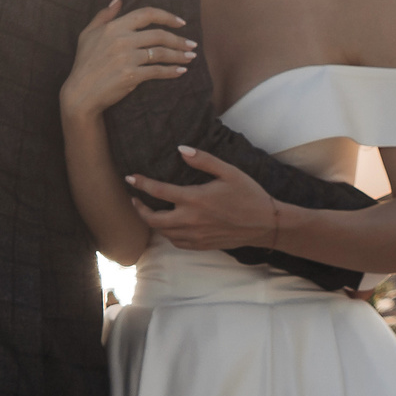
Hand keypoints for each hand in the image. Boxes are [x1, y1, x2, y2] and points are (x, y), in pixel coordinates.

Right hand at [61, 0, 196, 120]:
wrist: (80, 94)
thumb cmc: (84, 63)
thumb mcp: (88, 34)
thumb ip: (104, 14)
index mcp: (114, 27)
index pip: (147, 14)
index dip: (168, 16)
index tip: (182, 23)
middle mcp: (122, 40)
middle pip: (159, 35)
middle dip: (179, 40)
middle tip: (191, 45)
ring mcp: (127, 58)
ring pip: (161, 53)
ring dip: (179, 55)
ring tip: (190, 57)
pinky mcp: (131, 75)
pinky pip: (158, 71)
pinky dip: (172, 71)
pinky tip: (181, 71)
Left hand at [128, 146, 279, 250]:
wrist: (265, 224)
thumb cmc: (248, 194)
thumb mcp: (229, 172)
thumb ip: (203, 160)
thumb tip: (181, 150)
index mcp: (195, 199)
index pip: (158, 191)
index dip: (141, 184)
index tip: (130, 178)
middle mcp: (190, 220)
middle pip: (152, 218)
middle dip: (139, 208)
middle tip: (135, 198)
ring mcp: (194, 235)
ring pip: (162, 232)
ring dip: (152, 221)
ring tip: (148, 210)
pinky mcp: (200, 245)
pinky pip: (175, 242)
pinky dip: (166, 233)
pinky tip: (168, 225)